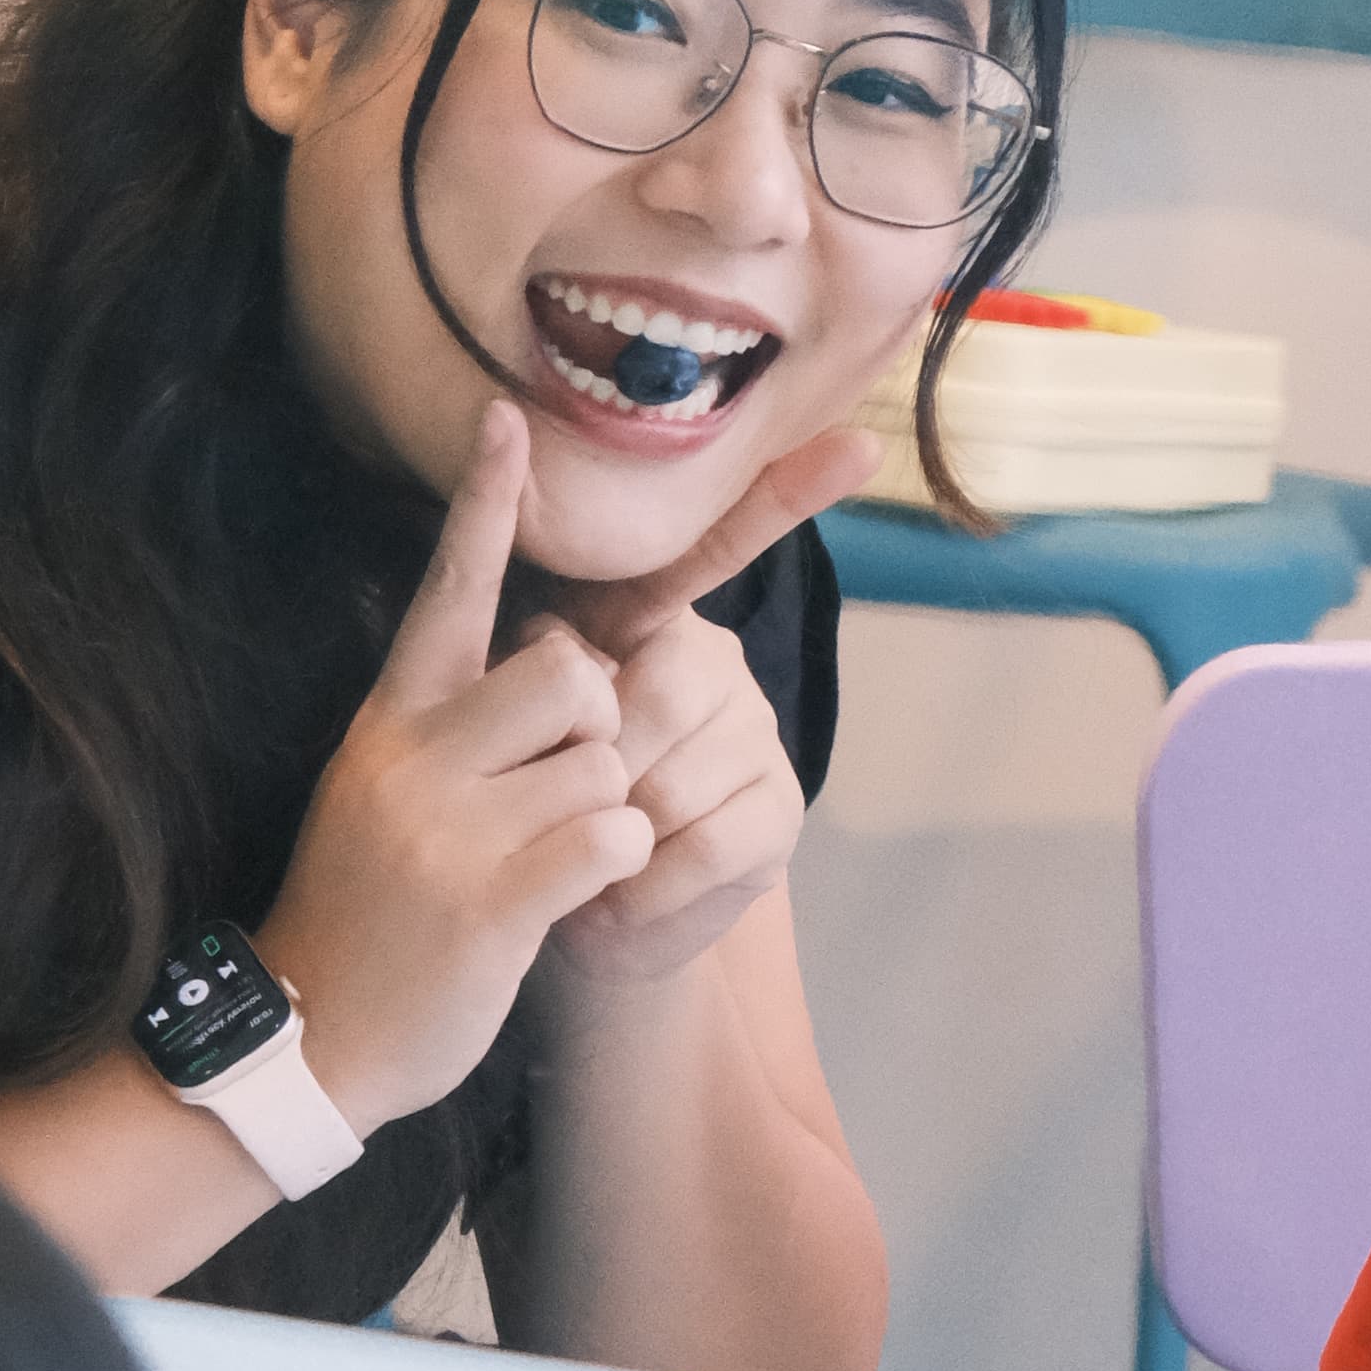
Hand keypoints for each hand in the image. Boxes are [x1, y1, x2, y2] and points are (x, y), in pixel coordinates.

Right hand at [260, 402, 652, 1133]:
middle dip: (598, 718)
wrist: (312, 1036)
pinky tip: (570, 894)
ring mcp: (451, 830)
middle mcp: (416, 758)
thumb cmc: (369, 910)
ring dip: (604, 807)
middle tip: (566, 775)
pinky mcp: (493, 903)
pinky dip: (617, 863)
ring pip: (604, 758)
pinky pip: (614, 835)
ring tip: (546, 856)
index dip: (482, 504)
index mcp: (391, 720)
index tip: (506, 418)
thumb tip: (560, 657)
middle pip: (570, 670)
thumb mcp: (382, 791)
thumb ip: (454, 725)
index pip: (446, 589)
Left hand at [541, 414, 878, 996]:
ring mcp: (756, 739)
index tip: (856, 446)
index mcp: (655, 625)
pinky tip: (618, 900)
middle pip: (665, 687)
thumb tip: (552, 642)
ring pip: (676, 778)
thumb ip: (537, 665)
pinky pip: (705, 844)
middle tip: (552, 805)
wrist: (577, 923)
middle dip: (595, 760)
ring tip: (579, 862)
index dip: (784, 497)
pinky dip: (646, 885)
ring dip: (611, 836)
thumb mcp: (513, 723)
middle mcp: (719, 666)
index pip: (714, 550)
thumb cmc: (538, 808)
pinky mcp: (777, 815)